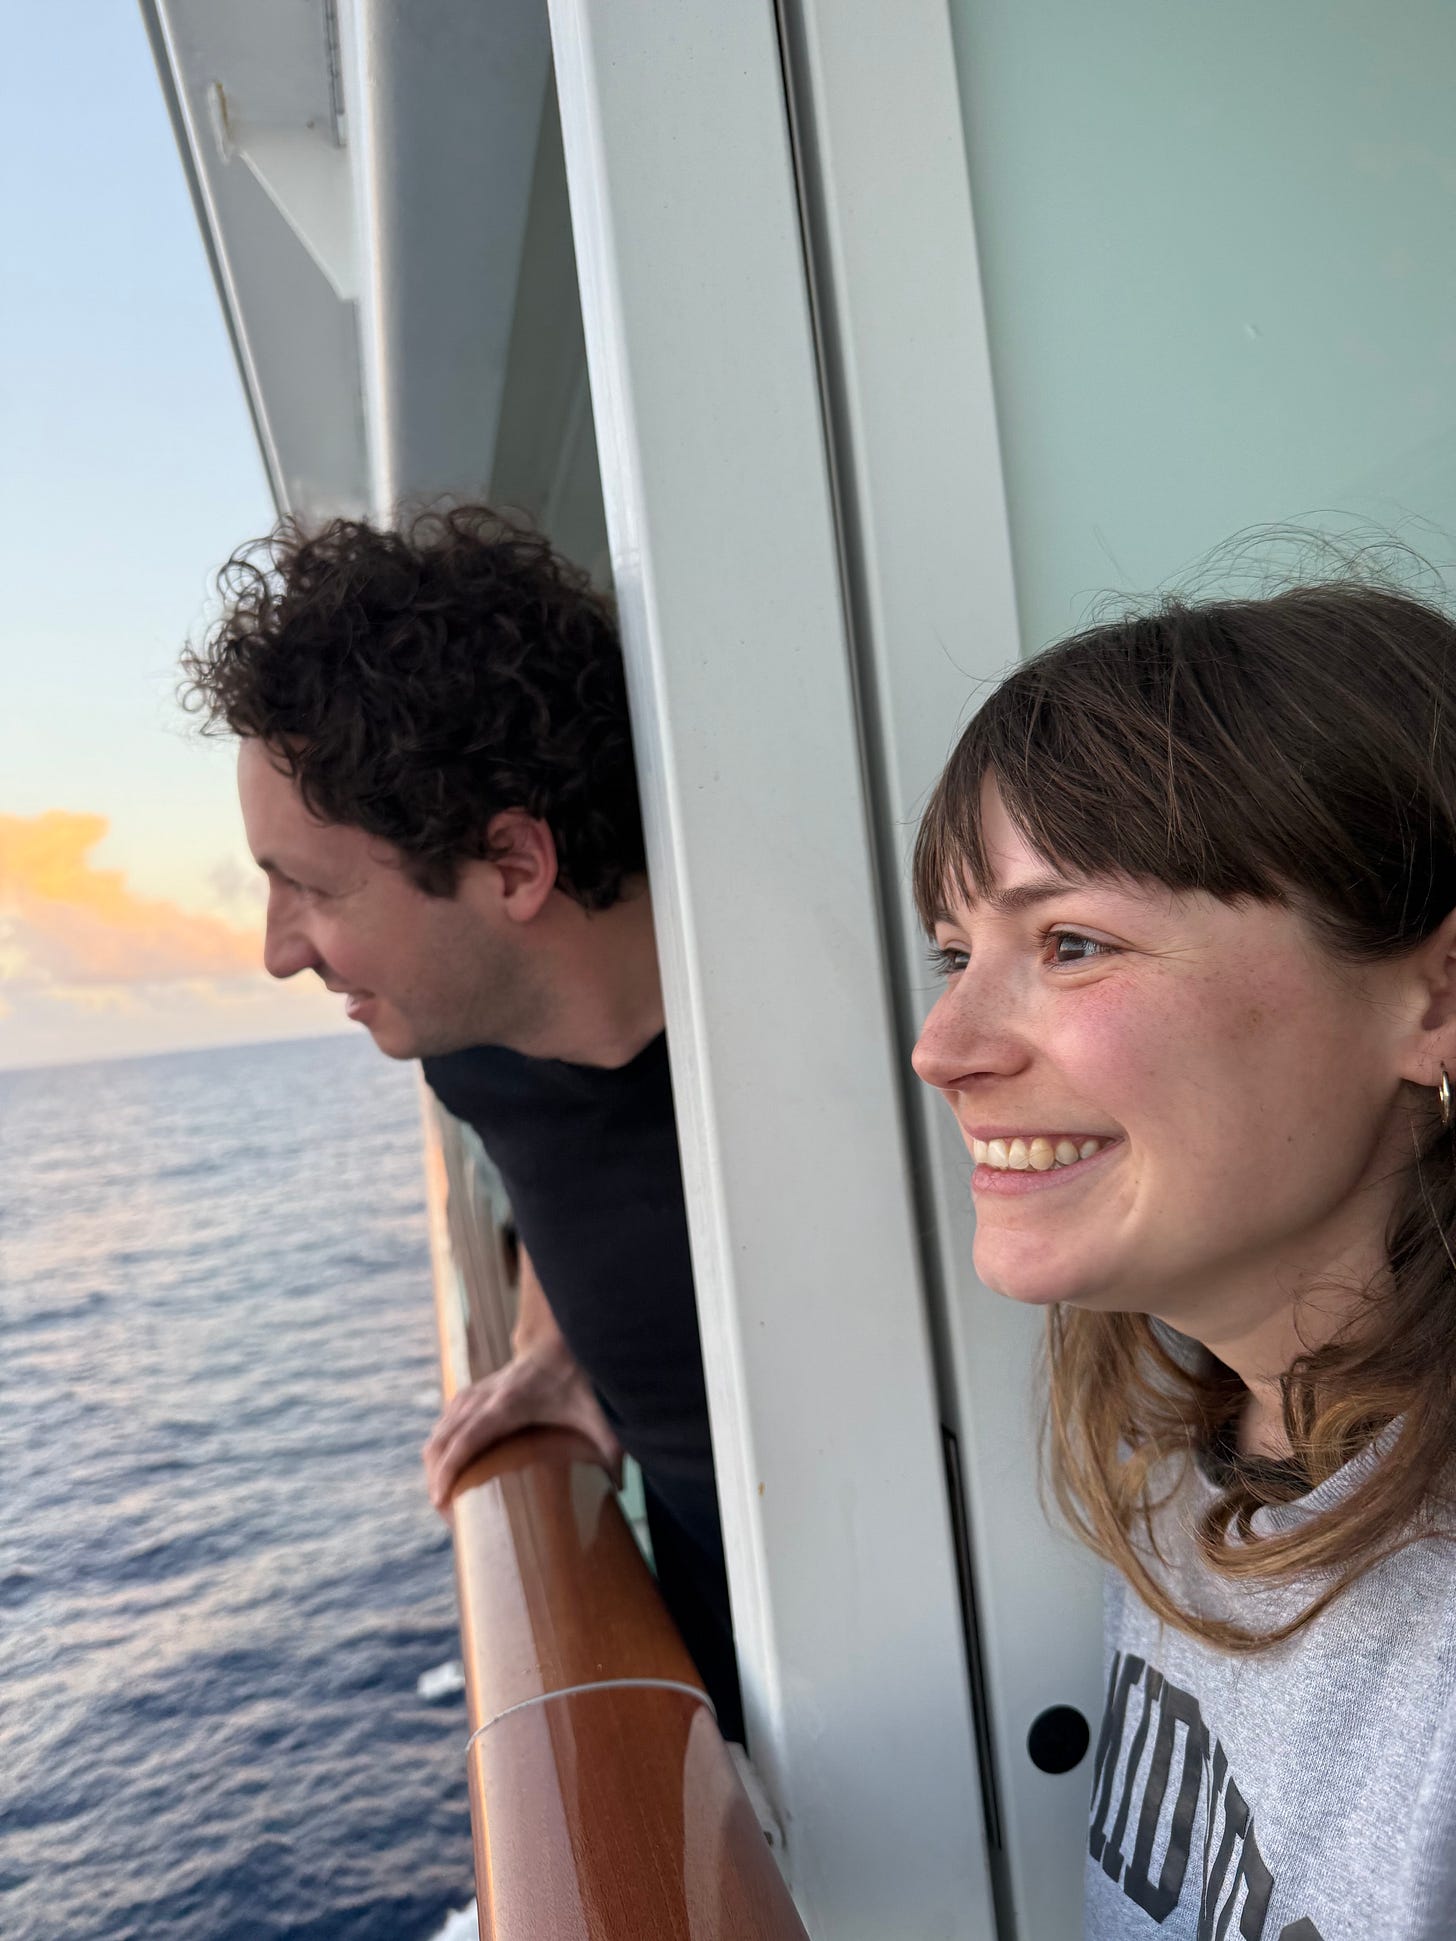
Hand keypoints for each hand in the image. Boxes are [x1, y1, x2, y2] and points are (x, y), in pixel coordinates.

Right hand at [421, 1344, 623, 1510]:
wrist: (564, 1339)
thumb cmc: (580, 1376)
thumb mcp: (599, 1414)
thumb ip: (610, 1449)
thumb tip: (618, 1488)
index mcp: (509, 1403)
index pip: (467, 1438)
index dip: (449, 1469)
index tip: (440, 1499)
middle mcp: (485, 1396)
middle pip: (444, 1437)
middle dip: (436, 1475)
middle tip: (447, 1512)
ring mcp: (477, 1392)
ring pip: (441, 1428)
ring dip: (435, 1462)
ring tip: (445, 1497)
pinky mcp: (477, 1392)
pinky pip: (447, 1419)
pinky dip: (441, 1444)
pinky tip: (448, 1467)